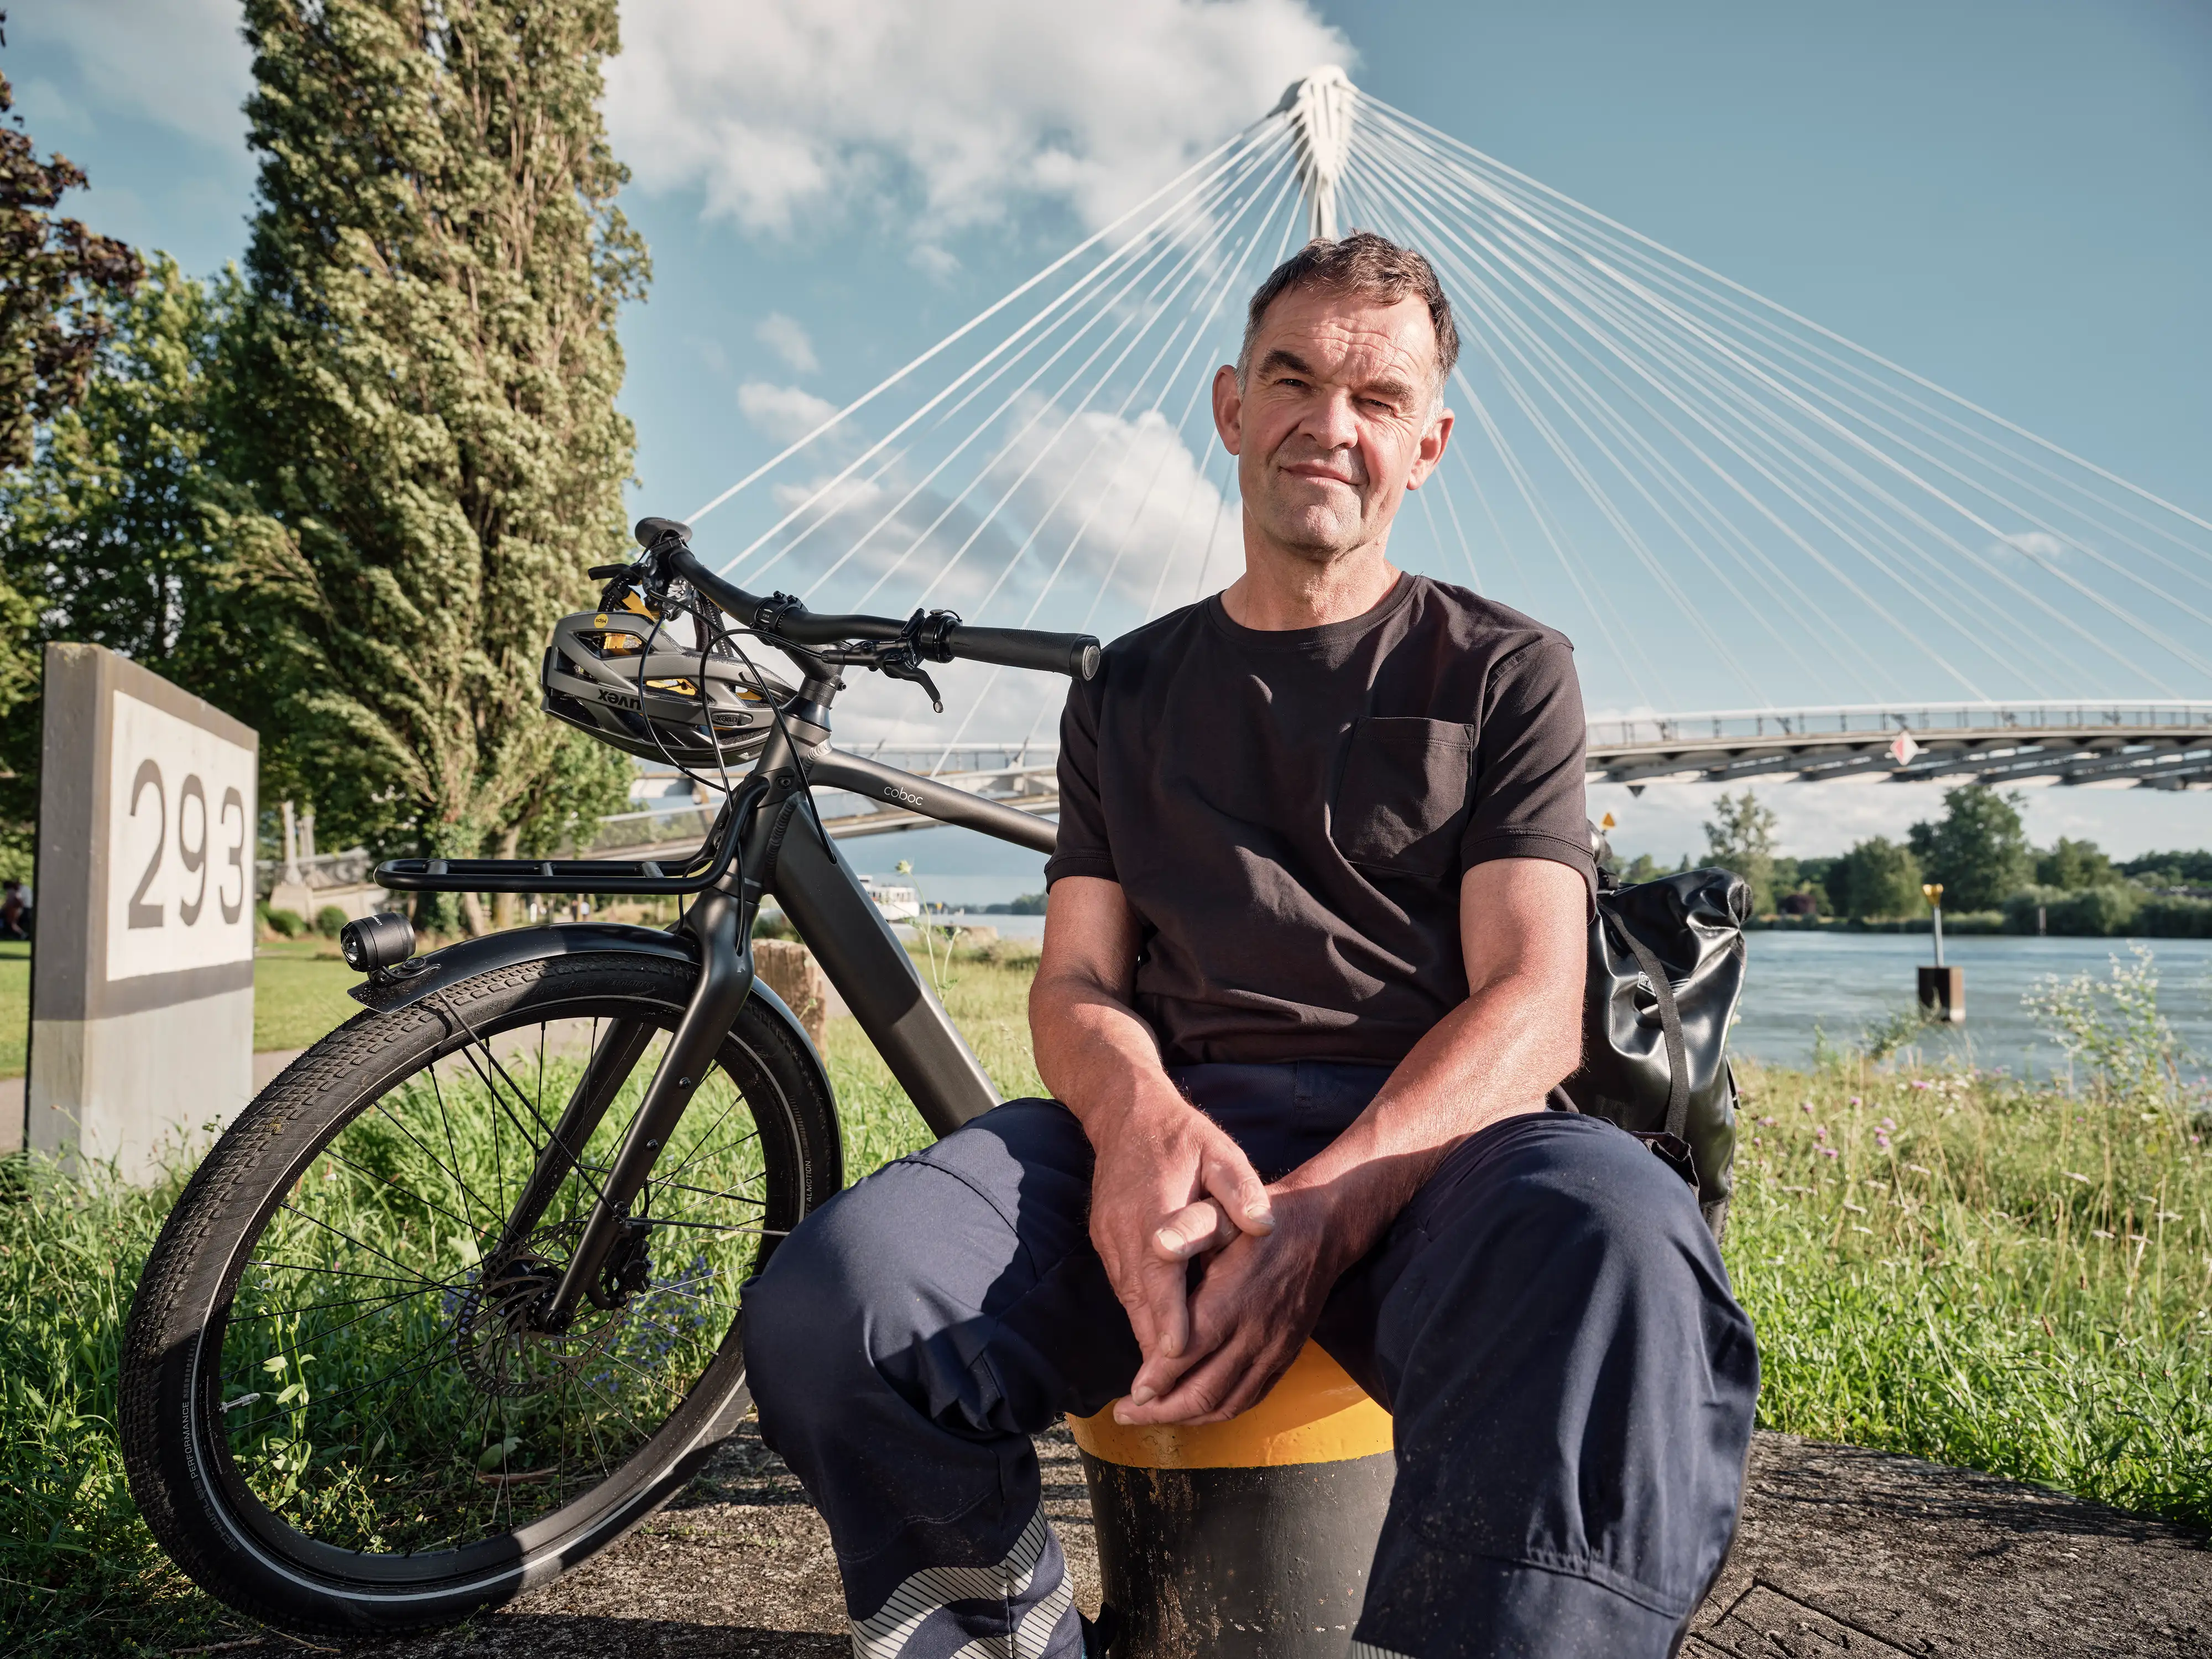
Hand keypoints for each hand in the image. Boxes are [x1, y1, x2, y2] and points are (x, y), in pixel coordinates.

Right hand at [1085, 1091, 1275, 1380]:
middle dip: (1154, 1347)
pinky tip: (1156, 1338)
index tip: (1179, 1354)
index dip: (1169, 1317)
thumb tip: (1264, 1223)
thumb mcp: (1218, 1151)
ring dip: (1145, 1336)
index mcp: (1153, 1212)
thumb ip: (1240, 1189)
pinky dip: (1139, 1314)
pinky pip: (1122, 1287)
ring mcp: (1109, 1237)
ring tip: (1166, 1380)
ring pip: (1128, 1299)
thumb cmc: (1181, 1135)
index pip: (1160, 1276)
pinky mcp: (1104, 1238)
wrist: (1124, 1110)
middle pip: (1139, 1300)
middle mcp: (1124, 1231)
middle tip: (1171, 1391)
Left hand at [1113, 1183, 1340, 1425]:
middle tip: (1127, 1414)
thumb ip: (1188, 1231)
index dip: (1155, 1379)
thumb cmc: (1257, 1220)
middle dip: (1160, 1410)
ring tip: (1154, 1416)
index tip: (1130, 1393)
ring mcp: (1273, 1349)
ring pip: (1227, 1403)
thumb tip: (1156, 1245)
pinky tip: (1196, 1410)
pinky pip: (1251, 1398)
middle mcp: (1254, 1332)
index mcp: (1231, 1298)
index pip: (1186, 1353)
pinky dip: (1219, 1412)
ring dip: (1187, 1418)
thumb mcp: (1220, 1215)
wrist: (1320, 1228)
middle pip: (1203, 1391)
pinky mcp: (1286, 1356)